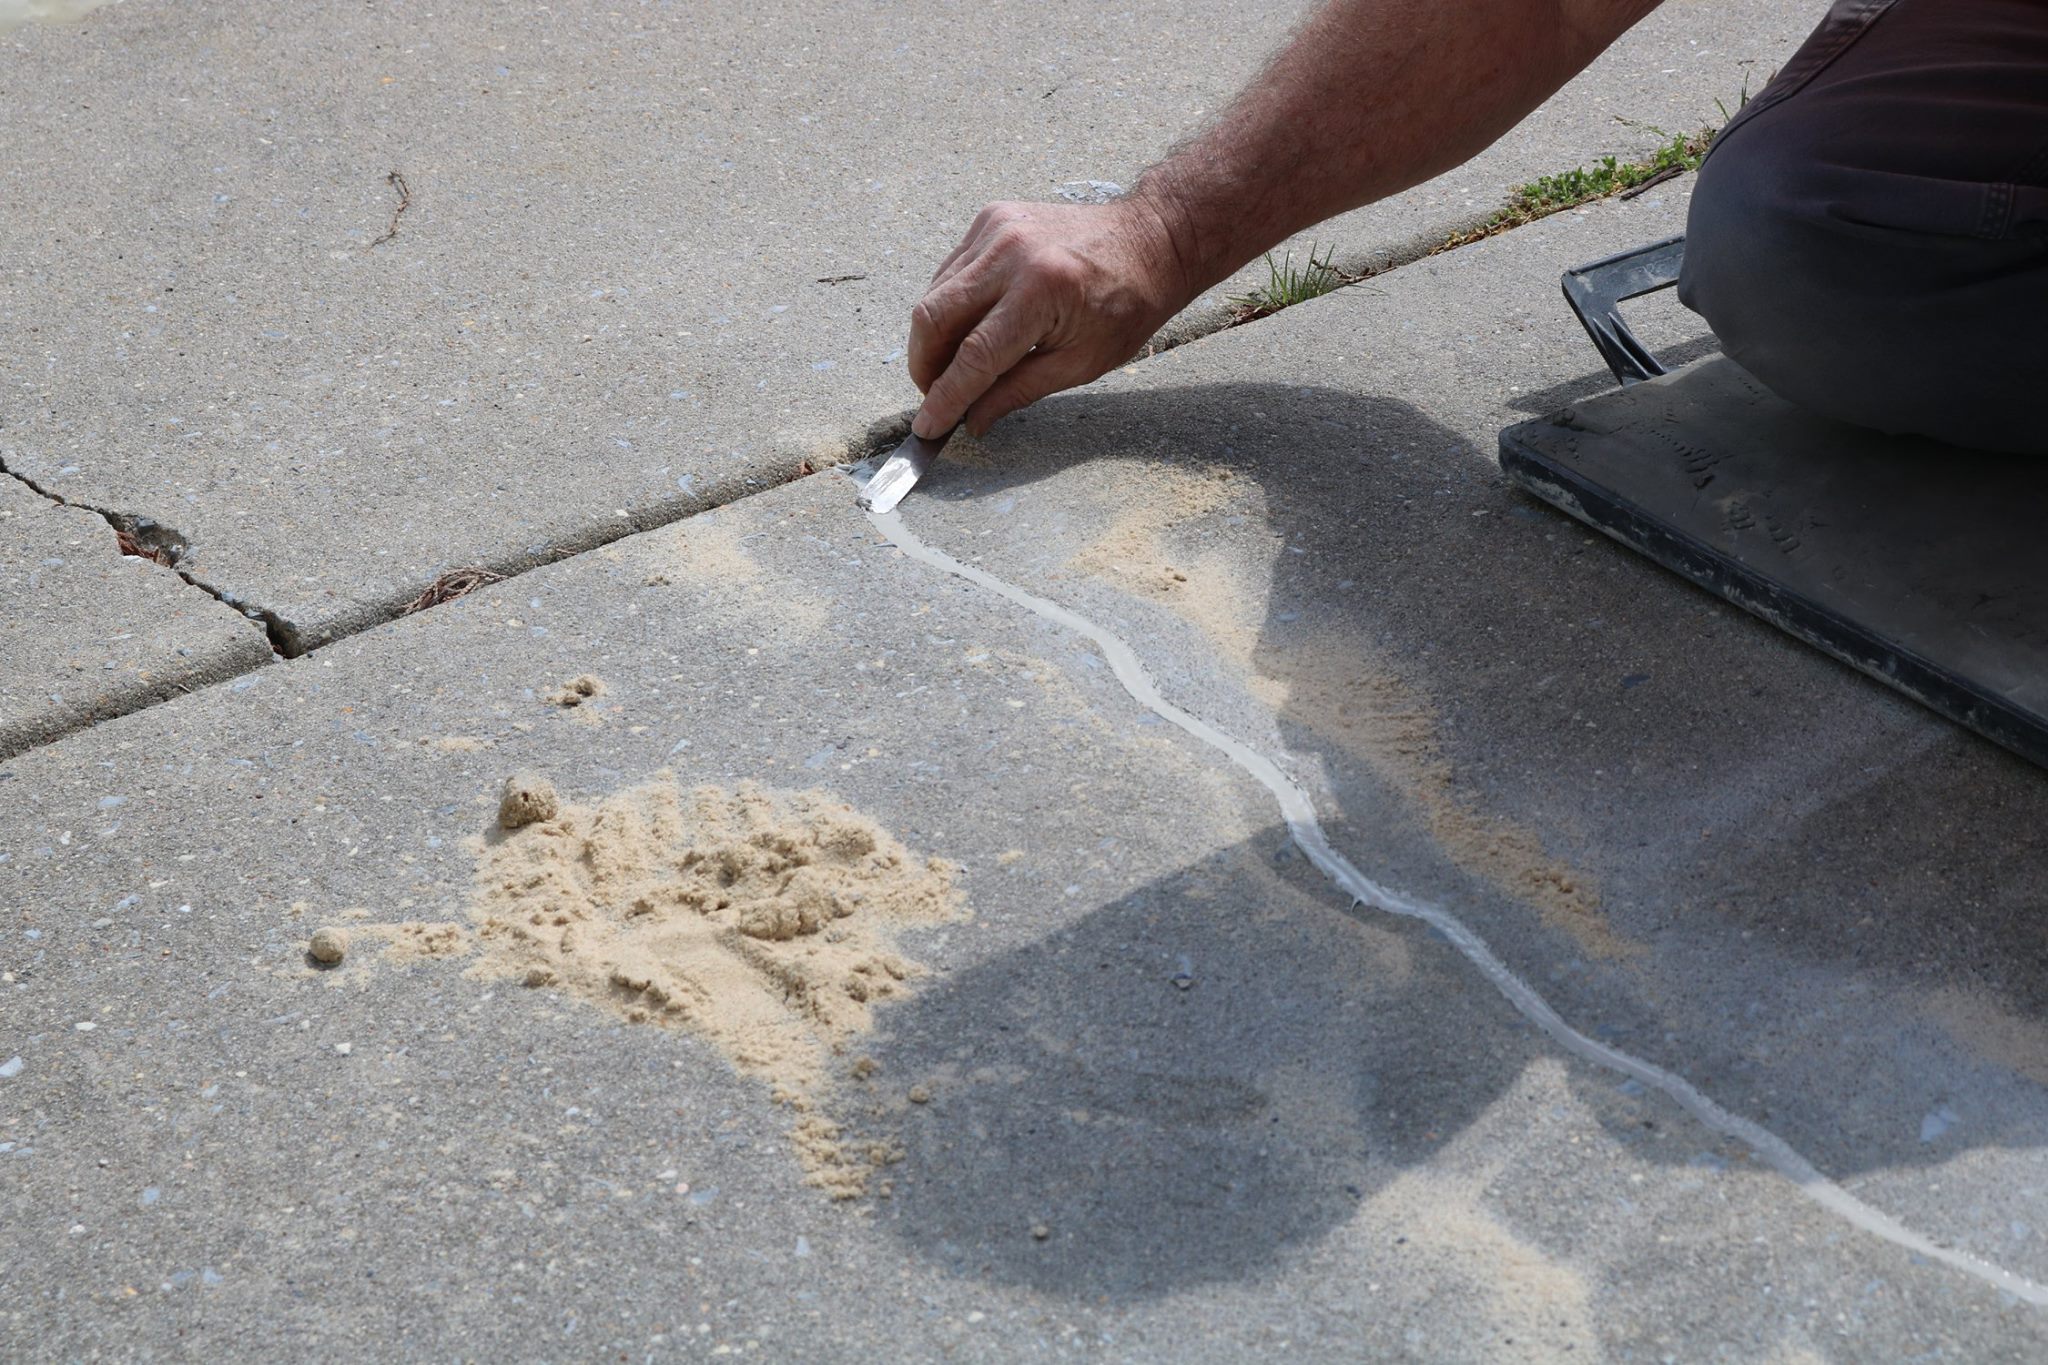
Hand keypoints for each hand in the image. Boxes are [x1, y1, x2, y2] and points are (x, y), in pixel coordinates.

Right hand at [907, 197, 1193, 438]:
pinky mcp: (991, 218)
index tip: (928, 426)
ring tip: (952, 367)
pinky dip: (949, 306)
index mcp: (1042, 291)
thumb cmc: (1127, 304)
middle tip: (935, 395)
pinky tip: (968, 327)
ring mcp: (997, 229)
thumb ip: (1019, 391)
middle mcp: (1011, 253)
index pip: (974, 355)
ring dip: (933, 339)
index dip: (945, 397)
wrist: (1149, 240)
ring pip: (935, 293)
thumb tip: (972, 419)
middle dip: (924, 366)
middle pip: (934, 317)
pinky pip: (950, 271)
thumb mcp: (1081, 363)